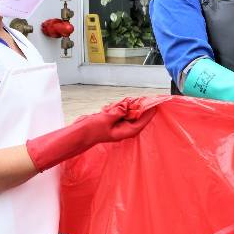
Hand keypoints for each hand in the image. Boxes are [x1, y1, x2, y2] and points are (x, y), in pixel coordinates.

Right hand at [26, 97, 158, 171]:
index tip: (155, 104)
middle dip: (134, 107)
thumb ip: (118, 112)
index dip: (149, 113)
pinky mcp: (111, 122)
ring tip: (115, 106)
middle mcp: (123, 129)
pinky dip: (115, 108)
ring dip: (123, 107)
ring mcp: (117, 126)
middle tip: (132, 100)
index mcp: (125, 132)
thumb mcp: (106, 119)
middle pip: (135, 116)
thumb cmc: (91, 130)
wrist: (78, 134)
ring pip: (126, 113)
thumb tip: (128, 106)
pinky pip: (118, 112)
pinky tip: (107, 108)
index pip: (142, 122)